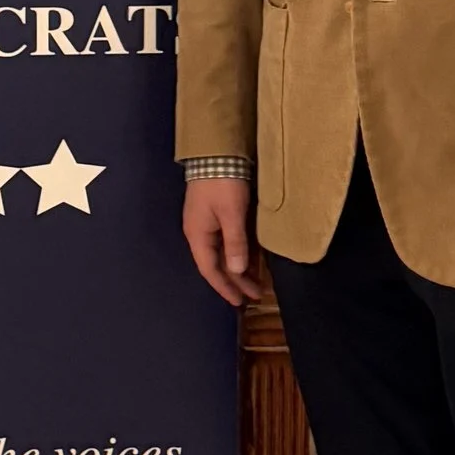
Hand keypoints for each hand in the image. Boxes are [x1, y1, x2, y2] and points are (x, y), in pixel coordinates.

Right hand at [183, 175, 270, 308]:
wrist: (216, 152)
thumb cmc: (222, 184)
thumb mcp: (231, 214)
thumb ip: (235, 243)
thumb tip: (237, 270)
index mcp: (199, 235)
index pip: (211, 270)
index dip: (225, 287)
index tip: (239, 303)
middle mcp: (200, 233)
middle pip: (217, 264)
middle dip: (235, 281)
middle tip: (254, 297)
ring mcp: (208, 223)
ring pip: (223, 253)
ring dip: (238, 268)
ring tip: (255, 283)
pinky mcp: (217, 214)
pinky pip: (227, 241)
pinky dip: (239, 253)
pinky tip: (251, 260)